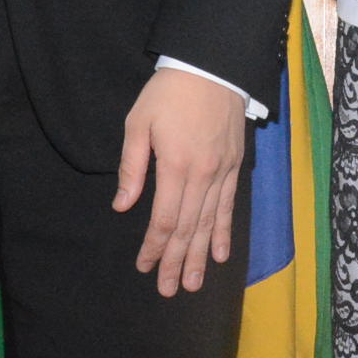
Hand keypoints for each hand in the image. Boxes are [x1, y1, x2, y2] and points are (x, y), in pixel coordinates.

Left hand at [112, 68, 249, 296]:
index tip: (144, 267)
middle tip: (167, 290)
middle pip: (188, 229)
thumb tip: (123, 205)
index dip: (154, 247)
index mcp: (176, 166)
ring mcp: (222, 173)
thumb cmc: (168, 93)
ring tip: (193, 284)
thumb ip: (132, 167)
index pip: (165, 219)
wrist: (212, 66)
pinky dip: (223, 232)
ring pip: (210, 223)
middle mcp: (203, 175)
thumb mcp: (138, 123)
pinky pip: (229, 206)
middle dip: (175, 262)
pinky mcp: (234, 166)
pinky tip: (220, 254)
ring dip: (200, 257)